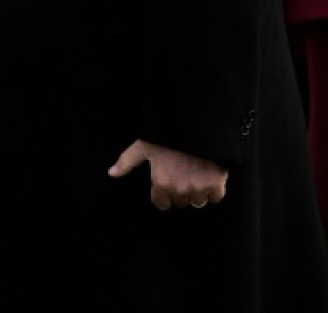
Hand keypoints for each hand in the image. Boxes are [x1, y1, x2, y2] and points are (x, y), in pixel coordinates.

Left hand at [109, 139, 228, 210]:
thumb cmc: (167, 134)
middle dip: (180, 191)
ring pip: (198, 201)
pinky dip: (214, 190)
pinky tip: (210, 176)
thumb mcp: (143, 145)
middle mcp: (179, 189)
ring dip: (197, 191)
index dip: (164, 194)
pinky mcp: (216, 183)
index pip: (162, 204)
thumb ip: (127, 161)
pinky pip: (216, 197)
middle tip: (182, 174)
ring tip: (196, 174)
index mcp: (160, 182)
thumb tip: (111, 174)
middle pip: (180, 202)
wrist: (196, 123)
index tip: (168, 184)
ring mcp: (198, 188)